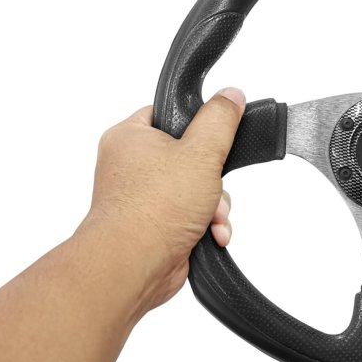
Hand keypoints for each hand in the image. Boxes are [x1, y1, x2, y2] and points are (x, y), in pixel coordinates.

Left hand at [78, 88, 244, 314]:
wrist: (133, 265)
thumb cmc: (153, 209)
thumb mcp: (200, 152)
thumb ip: (219, 120)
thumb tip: (230, 95)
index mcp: (130, 138)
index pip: (168, 114)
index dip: (197, 123)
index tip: (217, 132)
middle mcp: (132, 167)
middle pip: (191, 157)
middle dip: (214, 179)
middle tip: (214, 186)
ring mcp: (143, 198)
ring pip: (197, 189)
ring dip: (215, 206)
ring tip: (212, 218)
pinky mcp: (155, 226)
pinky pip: (192, 216)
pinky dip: (206, 226)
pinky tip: (211, 235)